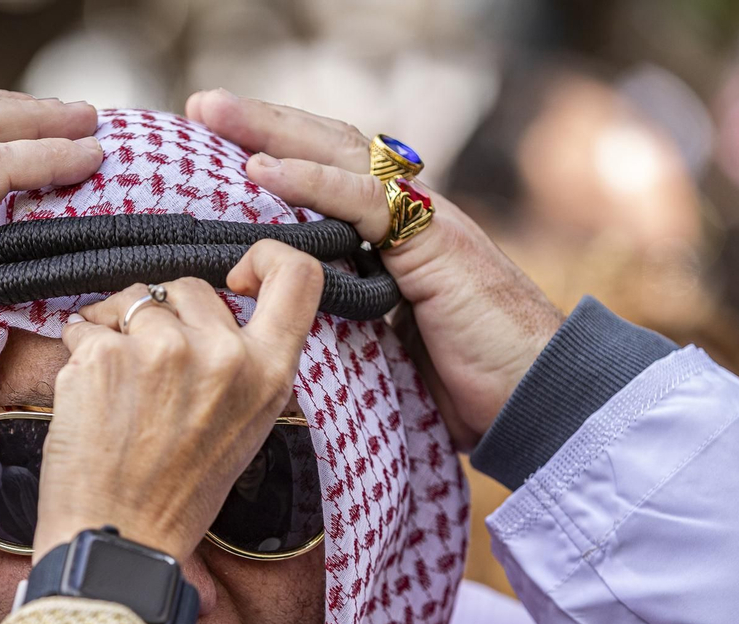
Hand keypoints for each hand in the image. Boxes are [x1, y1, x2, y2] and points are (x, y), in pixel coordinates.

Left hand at [34, 240, 324, 560]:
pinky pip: (84, 324)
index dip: (264, 258)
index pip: (297, 275)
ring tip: (116, 389)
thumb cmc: (175, 495)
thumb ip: (243, 363)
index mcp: (269, 374)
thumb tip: (220, 306)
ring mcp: (164, 350)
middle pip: (193, 287)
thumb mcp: (243, 427)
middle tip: (149, 376)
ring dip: (116, 328)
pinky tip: (88, 398)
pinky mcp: (106, 354)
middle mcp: (225, 356)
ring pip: (134, 299)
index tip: (235, 277)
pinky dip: (78, 350)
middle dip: (164, 316)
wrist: (119, 541)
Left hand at [186, 89, 563, 451]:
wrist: (538, 400)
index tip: (215, 147)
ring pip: (341, 156)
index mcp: (397, 237)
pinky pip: (365, 200)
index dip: (277, 155)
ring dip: (273, 131)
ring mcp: (426, 222)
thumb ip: (345, 322)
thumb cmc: (469, 386)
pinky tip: (262, 169)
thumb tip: (288, 330)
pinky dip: (312, 180)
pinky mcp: (435, 243)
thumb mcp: (387, 349)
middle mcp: (411, 216)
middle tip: (200, 107)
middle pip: (328, 148)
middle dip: (263, 124)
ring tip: (214, 115)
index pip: (330, 175)